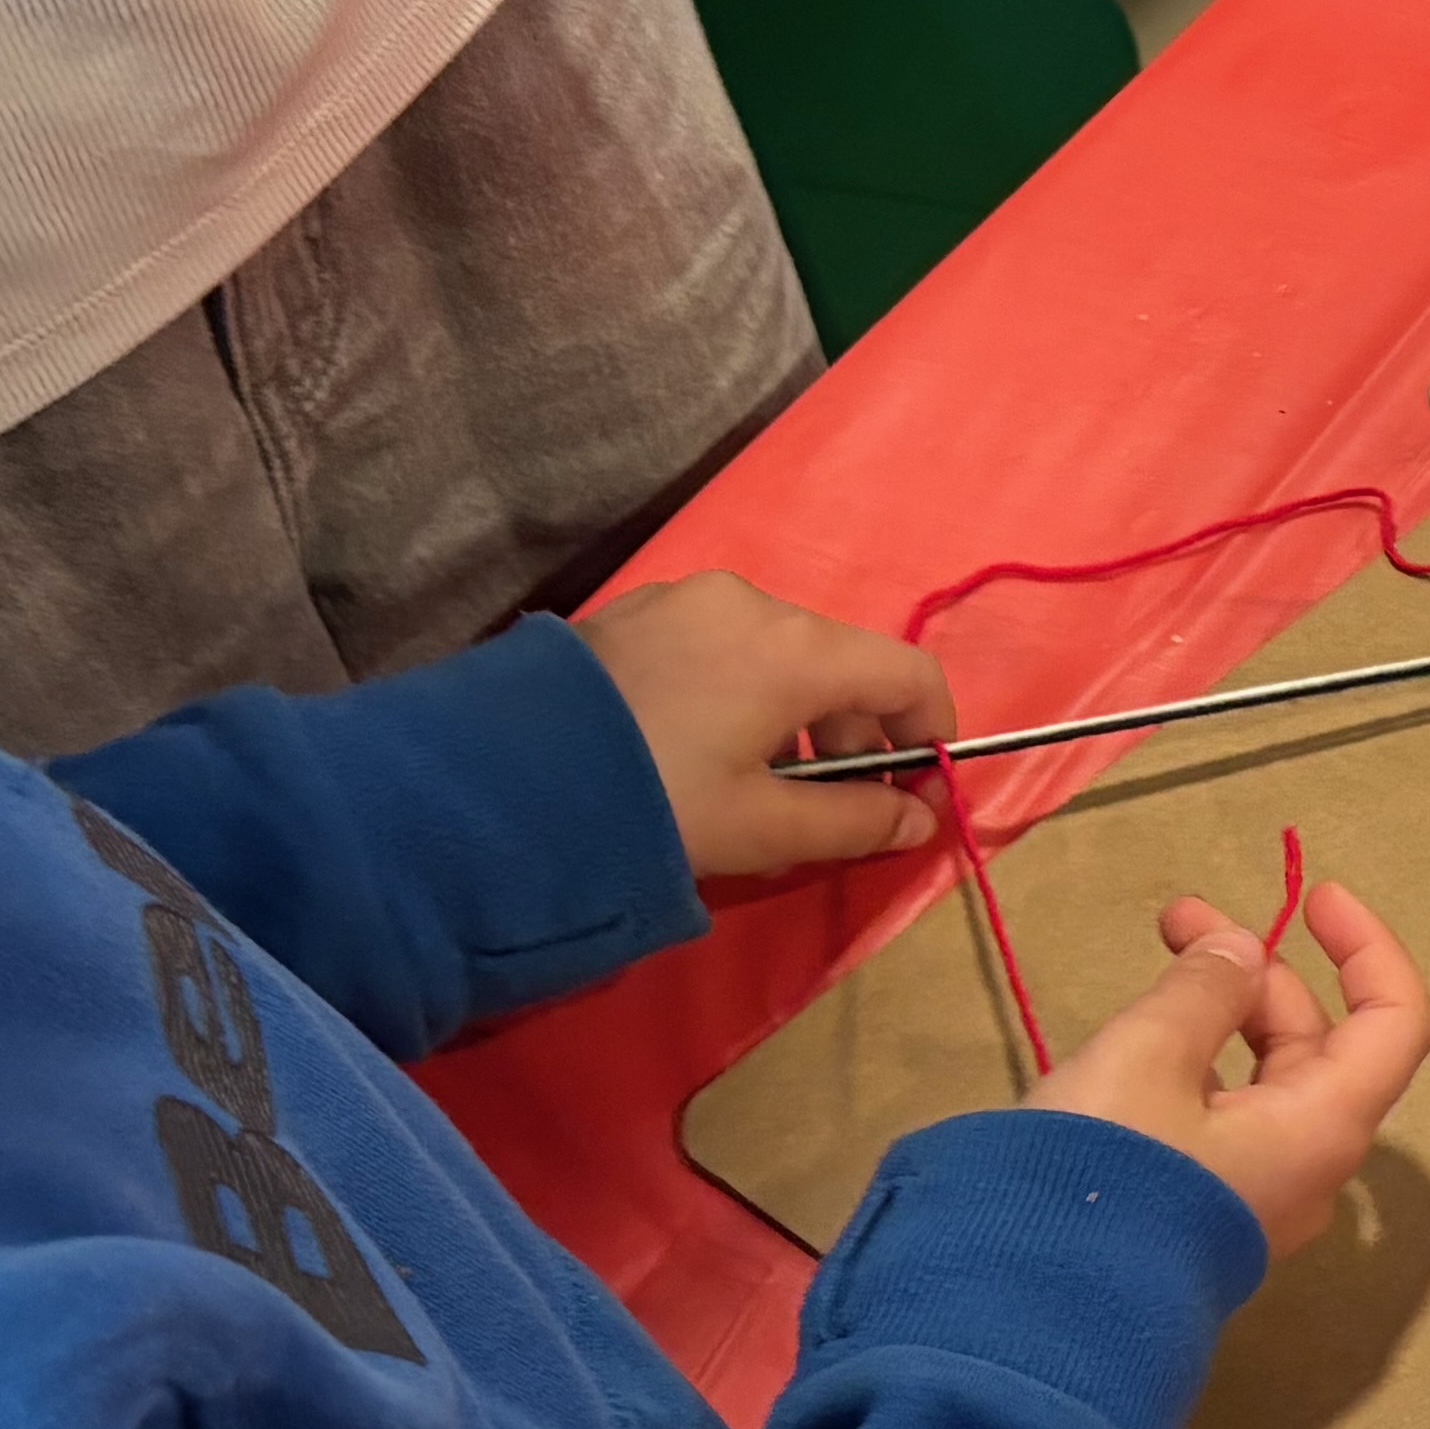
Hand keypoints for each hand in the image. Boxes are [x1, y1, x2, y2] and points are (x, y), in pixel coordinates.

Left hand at [579, 573, 958, 878]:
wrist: (497, 779)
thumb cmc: (654, 800)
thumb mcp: (761, 828)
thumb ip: (855, 822)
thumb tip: (917, 819)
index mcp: (795, 648)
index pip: (909, 674)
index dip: (932, 735)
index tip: (918, 793)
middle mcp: (749, 604)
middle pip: (840, 663)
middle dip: (856, 737)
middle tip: (832, 809)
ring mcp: (684, 600)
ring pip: (777, 655)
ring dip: (794, 719)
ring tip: (756, 788)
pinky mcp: (631, 614)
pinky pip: (718, 648)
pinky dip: (739, 695)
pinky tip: (698, 752)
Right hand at [1027, 884, 1429, 1260]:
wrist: (1029, 1309)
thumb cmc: (1104, 1171)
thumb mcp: (1148, 1055)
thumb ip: (1203, 988)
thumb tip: (1239, 953)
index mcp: (1324, 1126)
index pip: (1396, 1022)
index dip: (1367, 949)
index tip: (1313, 896)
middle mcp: (1308, 1165)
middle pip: (1319, 1045)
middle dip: (1258, 970)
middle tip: (1176, 919)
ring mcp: (1257, 1196)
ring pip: (1265, 1081)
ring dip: (1220, 1012)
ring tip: (1152, 967)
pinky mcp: (1204, 1213)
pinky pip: (1223, 1121)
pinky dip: (1196, 1064)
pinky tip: (1135, 1043)